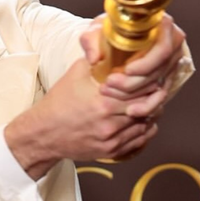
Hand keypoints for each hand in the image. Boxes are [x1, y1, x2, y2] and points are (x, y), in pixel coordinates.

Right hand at [5, 58, 156, 178]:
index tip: (152, 77)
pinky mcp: (111, 151)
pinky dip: (145, 130)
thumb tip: (115, 49)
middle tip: (155, 89)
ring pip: (145, 124)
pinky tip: (143, 120)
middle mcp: (109, 122)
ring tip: (149, 103)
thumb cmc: (59, 103)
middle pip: (146, 108)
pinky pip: (139, 141)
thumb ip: (97, 61)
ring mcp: (111, 139)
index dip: (149, 82)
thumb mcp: (75, 73)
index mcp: (103, 100)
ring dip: (150, 113)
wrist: (44, 133)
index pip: (140, 91)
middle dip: (152, 97)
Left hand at [80, 13, 185, 117]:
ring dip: (135, 95)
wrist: (113, 37)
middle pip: (159, 71)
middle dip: (134, 82)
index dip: (146, 63)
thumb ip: (90, 40)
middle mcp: (172, 45)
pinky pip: (159, 97)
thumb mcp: (96, 29)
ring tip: (110, 92)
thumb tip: (94, 58)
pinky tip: (131, 111)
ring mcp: (171, 63)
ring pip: (158, 86)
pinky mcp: (166, 77)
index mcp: (163, 26)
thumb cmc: (108, 29)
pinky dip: (145, 106)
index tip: (127, 70)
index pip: (162, 50)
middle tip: (110, 83)